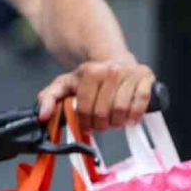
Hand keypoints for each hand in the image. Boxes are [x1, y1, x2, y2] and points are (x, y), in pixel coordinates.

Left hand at [38, 56, 155, 133]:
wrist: (115, 63)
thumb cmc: (90, 79)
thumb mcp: (65, 84)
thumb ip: (48, 98)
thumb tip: (43, 115)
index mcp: (90, 71)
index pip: (84, 107)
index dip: (83, 122)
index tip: (86, 127)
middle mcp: (111, 70)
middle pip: (103, 111)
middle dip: (100, 124)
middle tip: (100, 126)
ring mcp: (130, 73)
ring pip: (122, 110)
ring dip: (117, 122)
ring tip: (114, 122)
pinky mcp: (146, 77)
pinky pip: (142, 102)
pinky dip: (135, 115)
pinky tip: (129, 119)